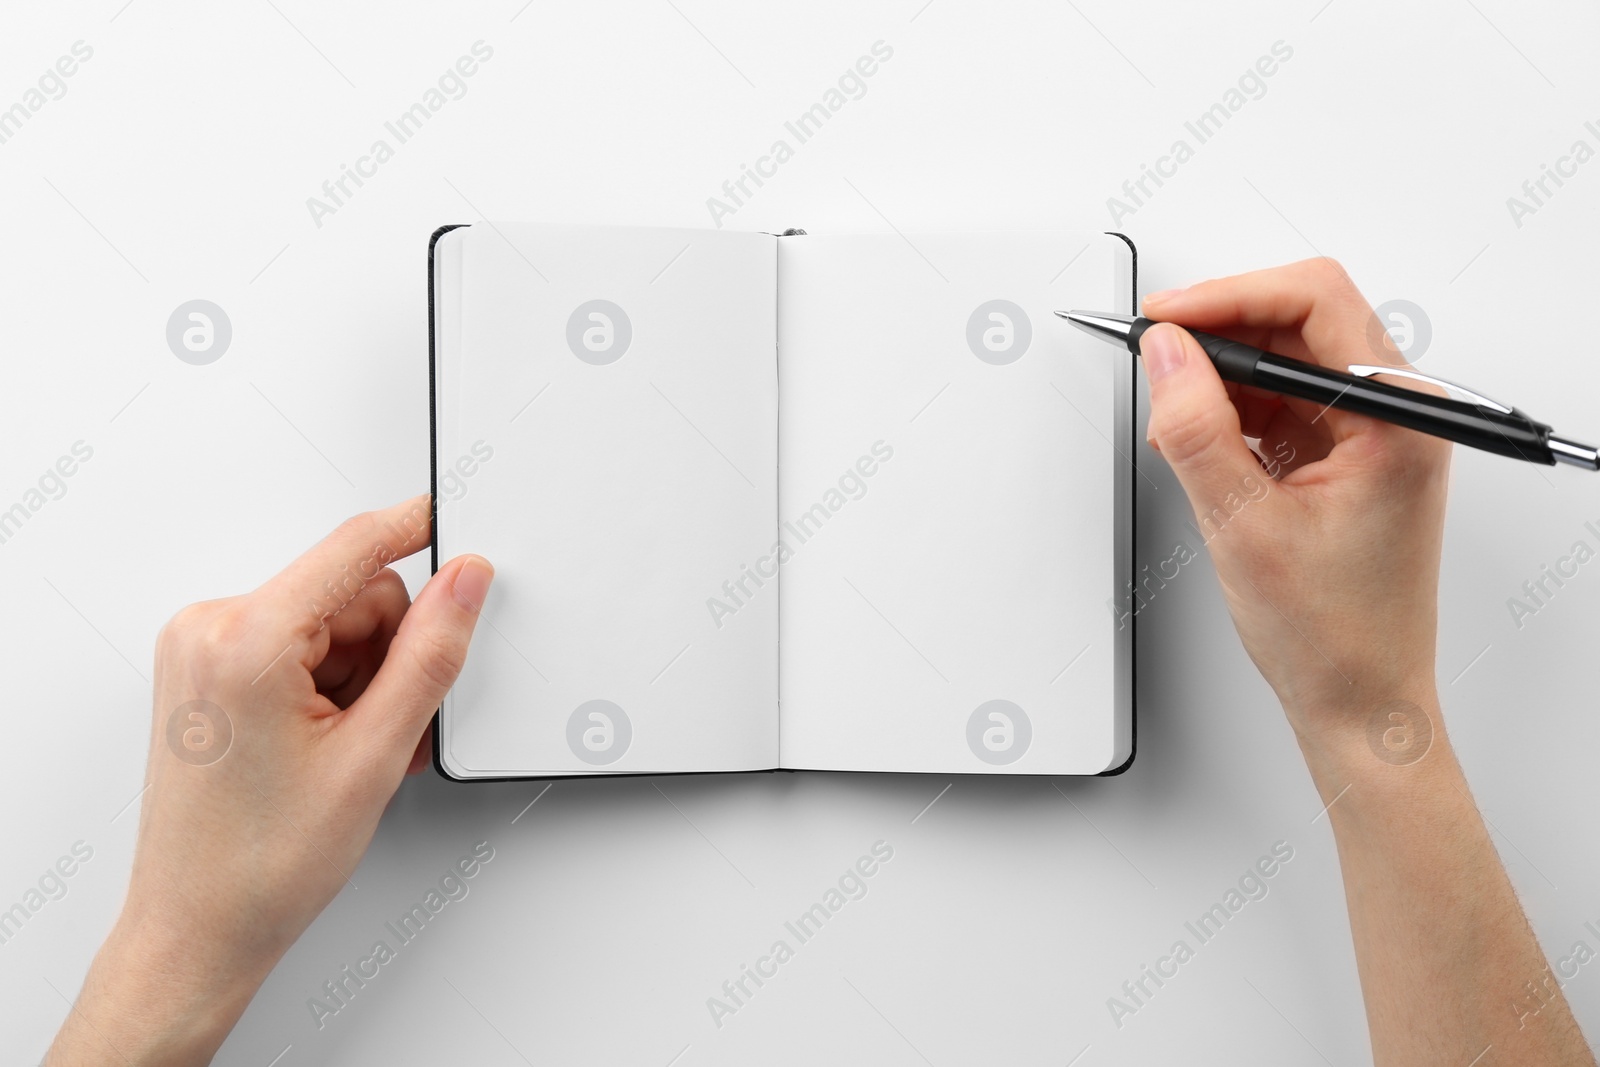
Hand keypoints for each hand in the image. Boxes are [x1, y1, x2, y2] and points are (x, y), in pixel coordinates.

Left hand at [48, 496, 492, 1065]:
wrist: (197, 929)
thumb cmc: (260, 865)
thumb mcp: (374, 756)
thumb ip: (430, 654)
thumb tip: (464, 581)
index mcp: (244, 640)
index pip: (354, 548)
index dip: (418, 532)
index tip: (460, 524)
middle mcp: (210, 629)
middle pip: (351, 595)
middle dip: (387, 655)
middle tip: (383, 729)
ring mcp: (202, 648)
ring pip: (332, 623)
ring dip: (362, 680)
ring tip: (352, 751)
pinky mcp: (208, 670)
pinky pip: (301, 645)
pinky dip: (333, 688)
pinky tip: (334, 744)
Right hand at [1139, 258, 1450, 756]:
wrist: (1360, 700)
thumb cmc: (1335, 636)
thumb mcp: (1243, 527)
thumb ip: (1196, 430)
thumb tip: (1166, 356)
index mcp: (1400, 419)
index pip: (1316, 302)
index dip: (1229, 296)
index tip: (1166, 318)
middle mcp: (1398, 413)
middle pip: (1300, 318)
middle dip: (1219, 333)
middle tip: (1155, 356)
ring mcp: (1373, 431)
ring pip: (1285, 357)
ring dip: (1222, 376)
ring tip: (1176, 421)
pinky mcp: (1346, 451)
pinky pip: (1283, 399)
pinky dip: (1232, 409)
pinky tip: (1200, 440)